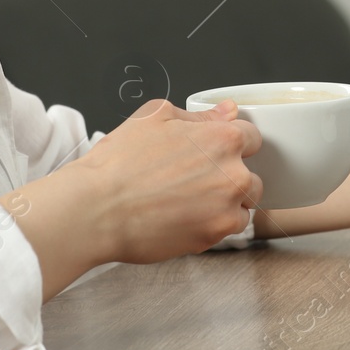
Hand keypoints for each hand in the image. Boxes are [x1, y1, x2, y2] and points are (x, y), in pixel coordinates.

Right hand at [75, 98, 262, 263]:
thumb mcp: (155, 117)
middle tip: (196, 181)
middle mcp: (233, 174)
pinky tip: (186, 217)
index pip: (253, 138)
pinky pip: (228, 230)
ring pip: (243, 206)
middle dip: (231, 177)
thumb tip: (227, 111)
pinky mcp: (213, 237)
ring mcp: (226, 209)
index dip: (232, 143)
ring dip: (226, 203)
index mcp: (223, 139)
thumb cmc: (119, 162)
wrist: (96, 209)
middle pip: (253, 176)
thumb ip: (200, 115)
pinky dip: (213, 225)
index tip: (216, 153)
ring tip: (189, 202)